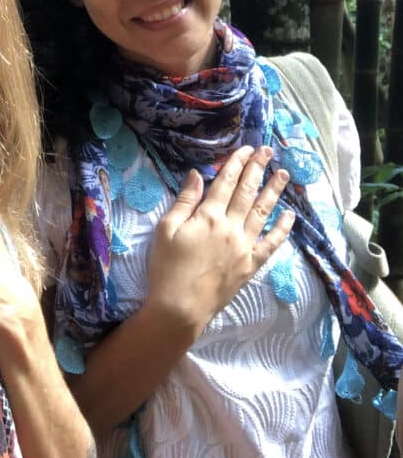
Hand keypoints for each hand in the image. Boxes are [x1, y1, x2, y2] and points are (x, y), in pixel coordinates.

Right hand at [145, 145, 292, 331]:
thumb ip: (184, 201)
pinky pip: (271, 244)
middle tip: (268, 151)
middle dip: (258, 169)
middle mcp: (231, 227)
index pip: (226, 182)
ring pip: (263, 212)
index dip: (237, 163)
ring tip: (283, 174)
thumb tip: (196, 174)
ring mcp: (244, 247)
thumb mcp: (166, 229)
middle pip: (247, 192)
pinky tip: (290, 216)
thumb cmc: (166, 267)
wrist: (180, 308)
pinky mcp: (251, 265)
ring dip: (274, 191)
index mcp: (208, 216)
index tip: (247, 149)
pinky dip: (282, 229)